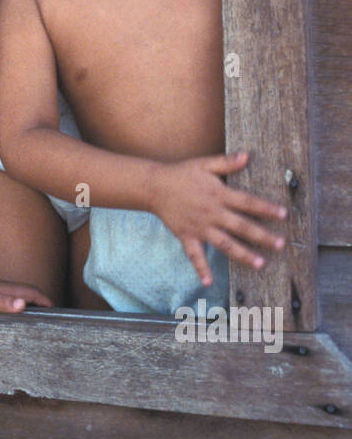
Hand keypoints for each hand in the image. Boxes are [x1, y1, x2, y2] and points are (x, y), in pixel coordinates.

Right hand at [149, 151, 286, 284]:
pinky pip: (194, 255)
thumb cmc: (182, 174)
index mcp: (219, 194)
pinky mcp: (187, 237)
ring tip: (260, 264)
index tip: (284, 215)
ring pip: (225, 244)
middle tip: (281, 245)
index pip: (248, 202)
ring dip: (243, 255)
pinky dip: (200, 269)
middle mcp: (212, 213)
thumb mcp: (205, 164)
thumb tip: (247, 156)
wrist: (154, 186)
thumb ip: (226, 162)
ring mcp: (200, 227)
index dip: (266, 208)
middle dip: (262, 236)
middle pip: (241, 226)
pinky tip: (208, 282)